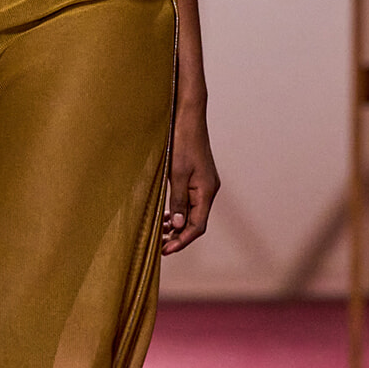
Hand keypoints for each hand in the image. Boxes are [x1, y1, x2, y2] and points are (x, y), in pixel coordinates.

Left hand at [162, 112, 218, 254]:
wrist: (188, 117)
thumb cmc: (181, 141)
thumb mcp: (176, 172)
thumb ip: (178, 199)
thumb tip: (179, 225)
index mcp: (207, 191)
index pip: (197, 226)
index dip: (182, 240)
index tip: (166, 250)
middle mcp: (209, 190)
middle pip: (196, 222)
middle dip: (179, 236)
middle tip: (160, 246)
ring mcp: (204, 184)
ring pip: (192, 213)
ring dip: (177, 225)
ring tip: (160, 233)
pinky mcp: (197, 178)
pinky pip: (189, 202)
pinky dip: (178, 211)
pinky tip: (166, 215)